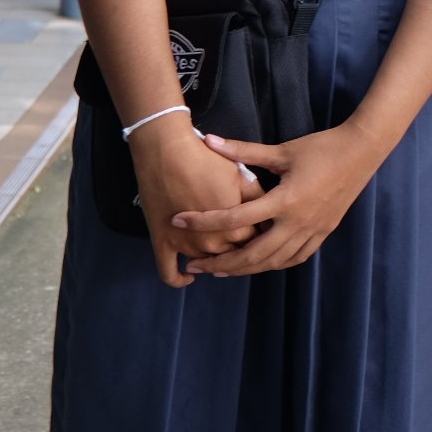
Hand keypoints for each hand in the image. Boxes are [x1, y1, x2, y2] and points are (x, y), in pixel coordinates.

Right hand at [126, 113, 262, 286]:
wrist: (168, 153)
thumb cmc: (209, 161)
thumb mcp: (242, 178)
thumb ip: (257, 200)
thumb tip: (269, 214)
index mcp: (237, 227)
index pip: (256, 241)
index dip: (259, 235)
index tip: (259, 229)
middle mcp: (213, 242)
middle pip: (232, 254)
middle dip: (237, 249)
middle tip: (239, 240)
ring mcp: (186, 245)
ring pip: (205, 261)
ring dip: (211, 260)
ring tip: (217, 253)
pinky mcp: (162, 242)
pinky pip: (168, 272)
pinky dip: (178, 278)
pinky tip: (187, 277)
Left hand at [173, 124, 387, 276]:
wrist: (362, 151)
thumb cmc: (322, 147)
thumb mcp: (282, 150)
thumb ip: (242, 150)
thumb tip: (208, 139)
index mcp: (285, 200)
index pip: (236, 218)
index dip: (204, 221)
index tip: (180, 221)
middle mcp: (297, 222)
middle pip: (252, 255)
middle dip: (220, 263)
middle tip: (195, 265)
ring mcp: (312, 231)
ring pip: (272, 262)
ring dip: (243, 269)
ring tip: (220, 270)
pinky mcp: (322, 232)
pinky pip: (294, 258)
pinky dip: (273, 264)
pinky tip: (259, 263)